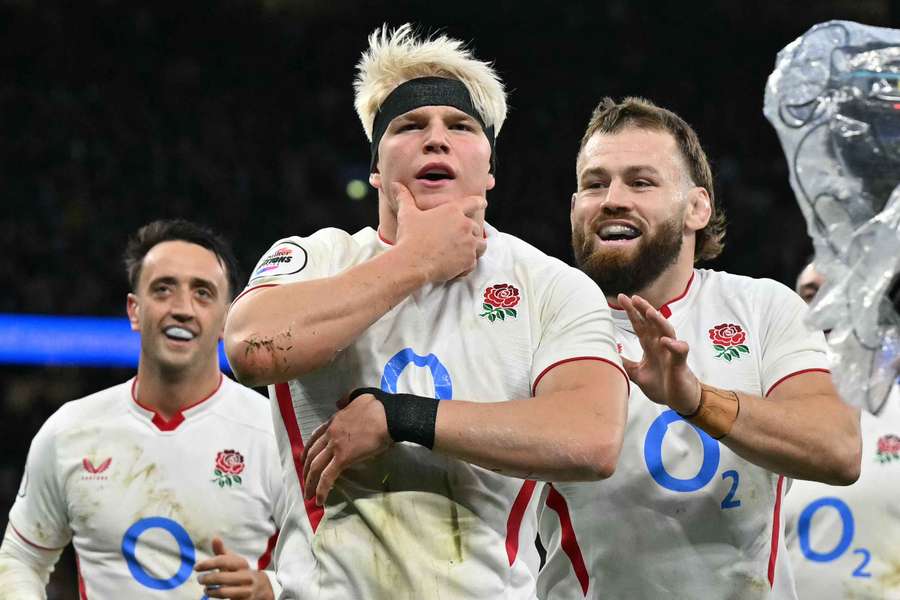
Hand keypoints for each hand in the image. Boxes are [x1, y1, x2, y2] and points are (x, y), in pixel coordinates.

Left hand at [195, 537, 273, 599]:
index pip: (223, 561)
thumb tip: (214, 537)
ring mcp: (246, 590)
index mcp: (242, 564)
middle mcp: (246, 576)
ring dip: (210, 591)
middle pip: (221, 578)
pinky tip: (212, 593)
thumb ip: (222, 551)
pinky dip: (216, 597)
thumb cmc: (241, 572)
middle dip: (207, 578)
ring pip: (223, 591)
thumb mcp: (234, 561)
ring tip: (206, 589)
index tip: (196, 567)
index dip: (207, 563)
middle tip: (200, 579)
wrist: (261, 588)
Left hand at [301, 392, 392, 505]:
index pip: (315, 437)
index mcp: (334, 420)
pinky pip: (328, 477)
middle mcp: (331, 434)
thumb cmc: (380, 406)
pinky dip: (321, 489)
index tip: (304, 459)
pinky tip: (319, 500)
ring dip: (310, 483)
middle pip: (312, 454)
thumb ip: (347, 399)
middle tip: (304, 481)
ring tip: (308, 495)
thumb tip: (339, 401)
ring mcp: (336, 446)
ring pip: (315, 467)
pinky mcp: (343, 458)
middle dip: (306, 469)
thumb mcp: (359, 395)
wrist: (390, 416)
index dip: (308, 449)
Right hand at [392, 182, 486, 281]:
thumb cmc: (410, 236)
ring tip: (464, 252)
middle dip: (470, 233)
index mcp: (453, 211)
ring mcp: (469, 244)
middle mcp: (465, 225)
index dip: (479, 202)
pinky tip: (456, 268)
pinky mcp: (468, 260)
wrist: (412, 261)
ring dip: (474, 248)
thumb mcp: (407, 214)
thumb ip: (404, 198)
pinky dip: (466, 266)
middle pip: (477, 227)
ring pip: (480, 245)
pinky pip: (473, 263)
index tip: (483, 203)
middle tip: (459, 240)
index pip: (473, 202)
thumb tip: (394, 185)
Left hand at [618, 294, 700, 414]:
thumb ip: (624, 364)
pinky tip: (664, 341)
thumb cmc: (661, 385)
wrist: (680, 401)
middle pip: (652, 323)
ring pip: (667, 331)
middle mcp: (661, 345)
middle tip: (633, 297)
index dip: (632, 312)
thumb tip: (607, 355)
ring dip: (659, 321)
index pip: (640, 325)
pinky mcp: (680, 363)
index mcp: (650, 346)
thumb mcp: (637, 374)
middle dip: (643, 309)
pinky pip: (679, 351)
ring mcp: (671, 353)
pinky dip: (673, 345)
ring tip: (649, 311)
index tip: (621, 298)